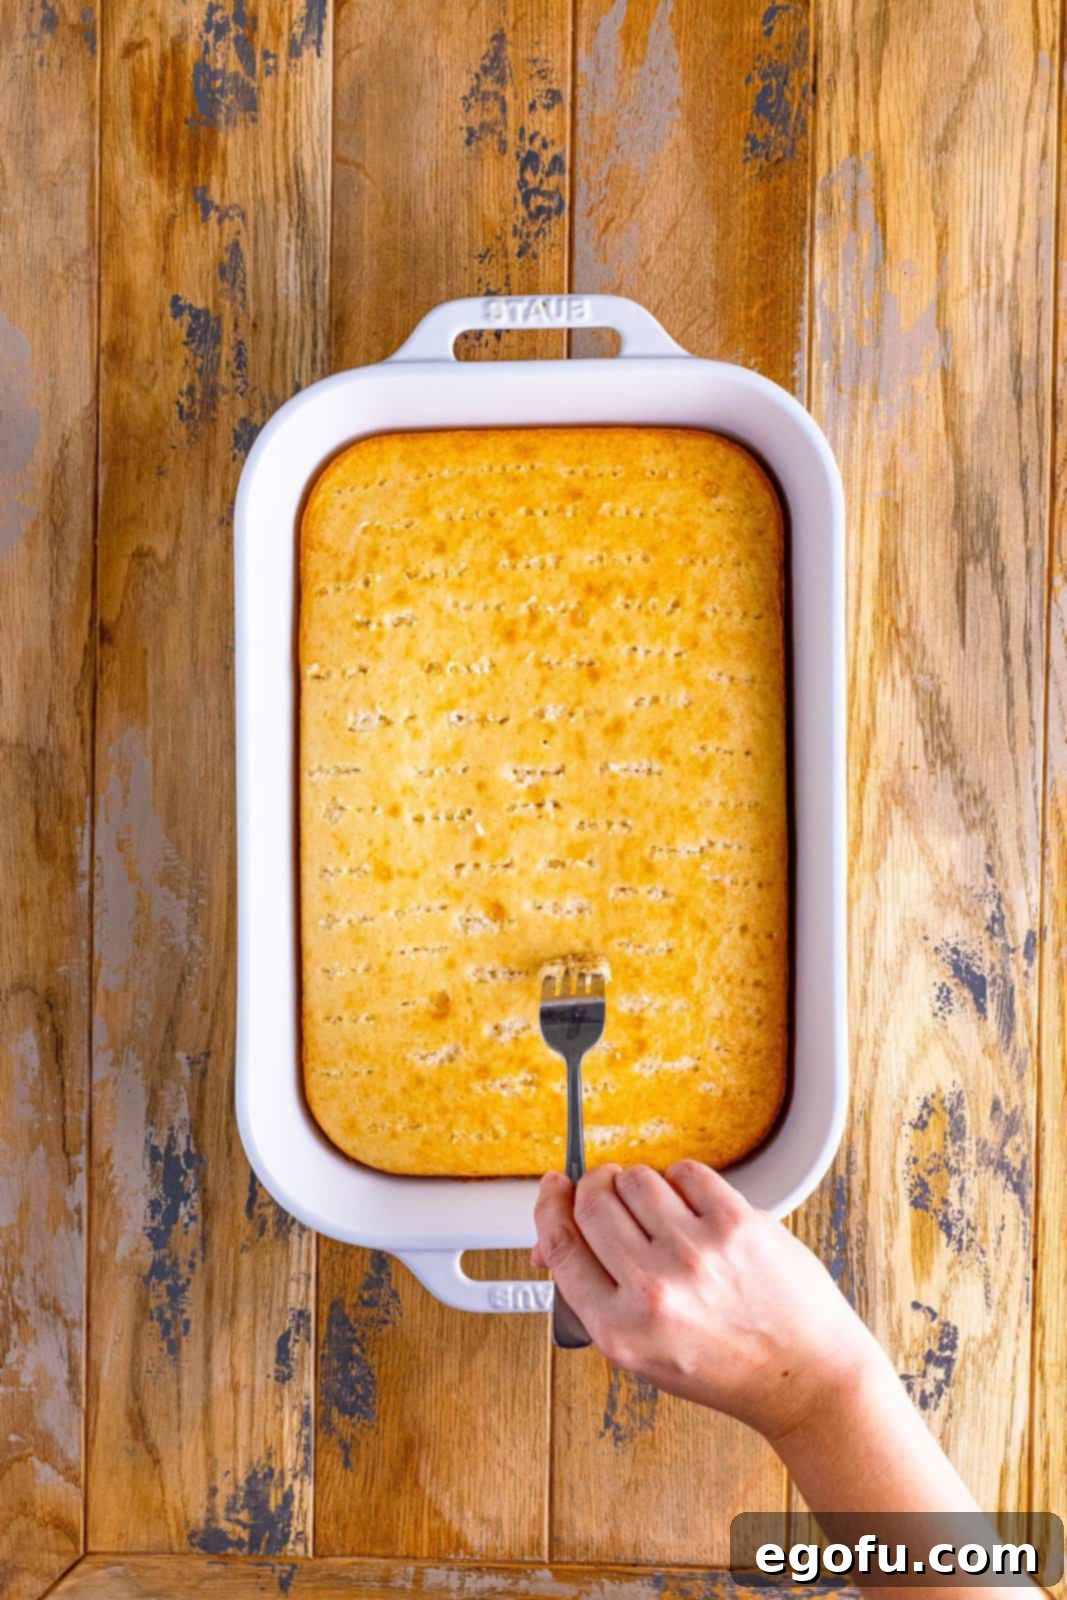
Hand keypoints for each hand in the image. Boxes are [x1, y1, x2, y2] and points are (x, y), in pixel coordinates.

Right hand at [532, 1162, 878, 1441]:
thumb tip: (555, 1240)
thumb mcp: (643, 1352)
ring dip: (642, 1184)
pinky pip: (686, 1171)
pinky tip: (698, 1208)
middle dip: (596, 1187)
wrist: (804, 1374)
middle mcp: (651, 1290)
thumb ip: (596, 1296)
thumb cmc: (727, 1367)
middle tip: (609, 1190)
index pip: (561, 1246)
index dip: (550, 1208)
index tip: (554, 1188)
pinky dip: (686, 1181)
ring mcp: (693, 1253)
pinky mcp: (734, 1223)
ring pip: (636, 1178)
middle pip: (592, 1201)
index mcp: (619, 1330)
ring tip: (665, 1210)